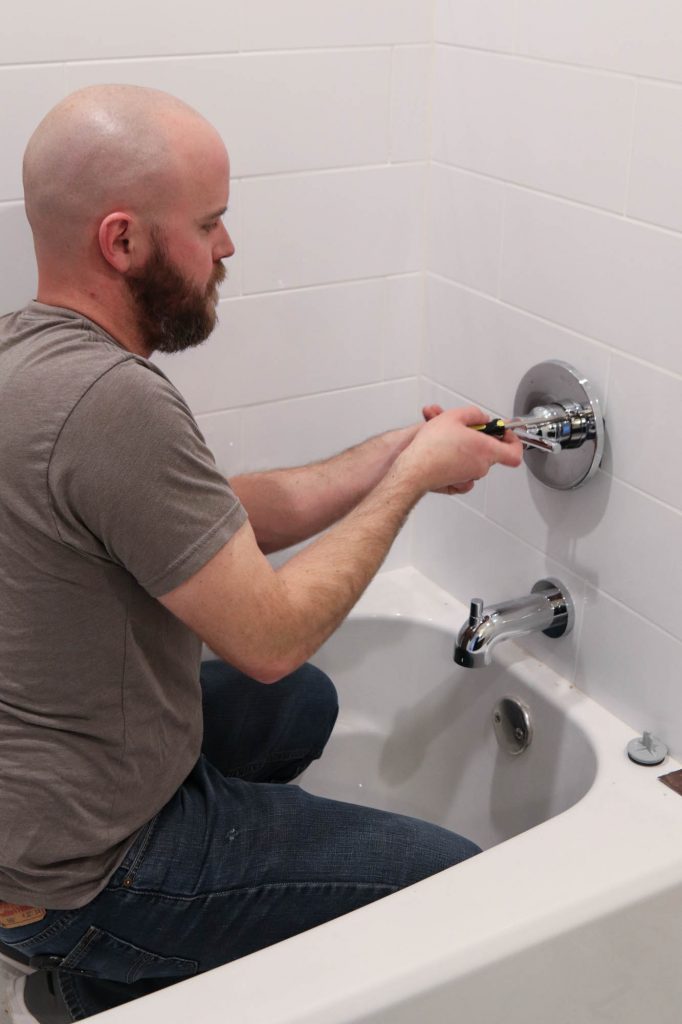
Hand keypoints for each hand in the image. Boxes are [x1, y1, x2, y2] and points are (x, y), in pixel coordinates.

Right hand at [400, 405, 522, 494]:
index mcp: (486, 450)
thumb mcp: (454, 416)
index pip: (515, 452)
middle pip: (491, 452)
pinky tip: (445, 454)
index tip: (504, 433)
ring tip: (447, 438)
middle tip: (465, 429)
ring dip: (465, 449)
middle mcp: (481, 466)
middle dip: (480, 439)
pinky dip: (458, 464)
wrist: (413, 469)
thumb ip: (474, 414)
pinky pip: (464, 473)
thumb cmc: (431, 446)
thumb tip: (481, 419)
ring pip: (475, 460)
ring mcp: (469, 477)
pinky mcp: (456, 484)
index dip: (513, 441)